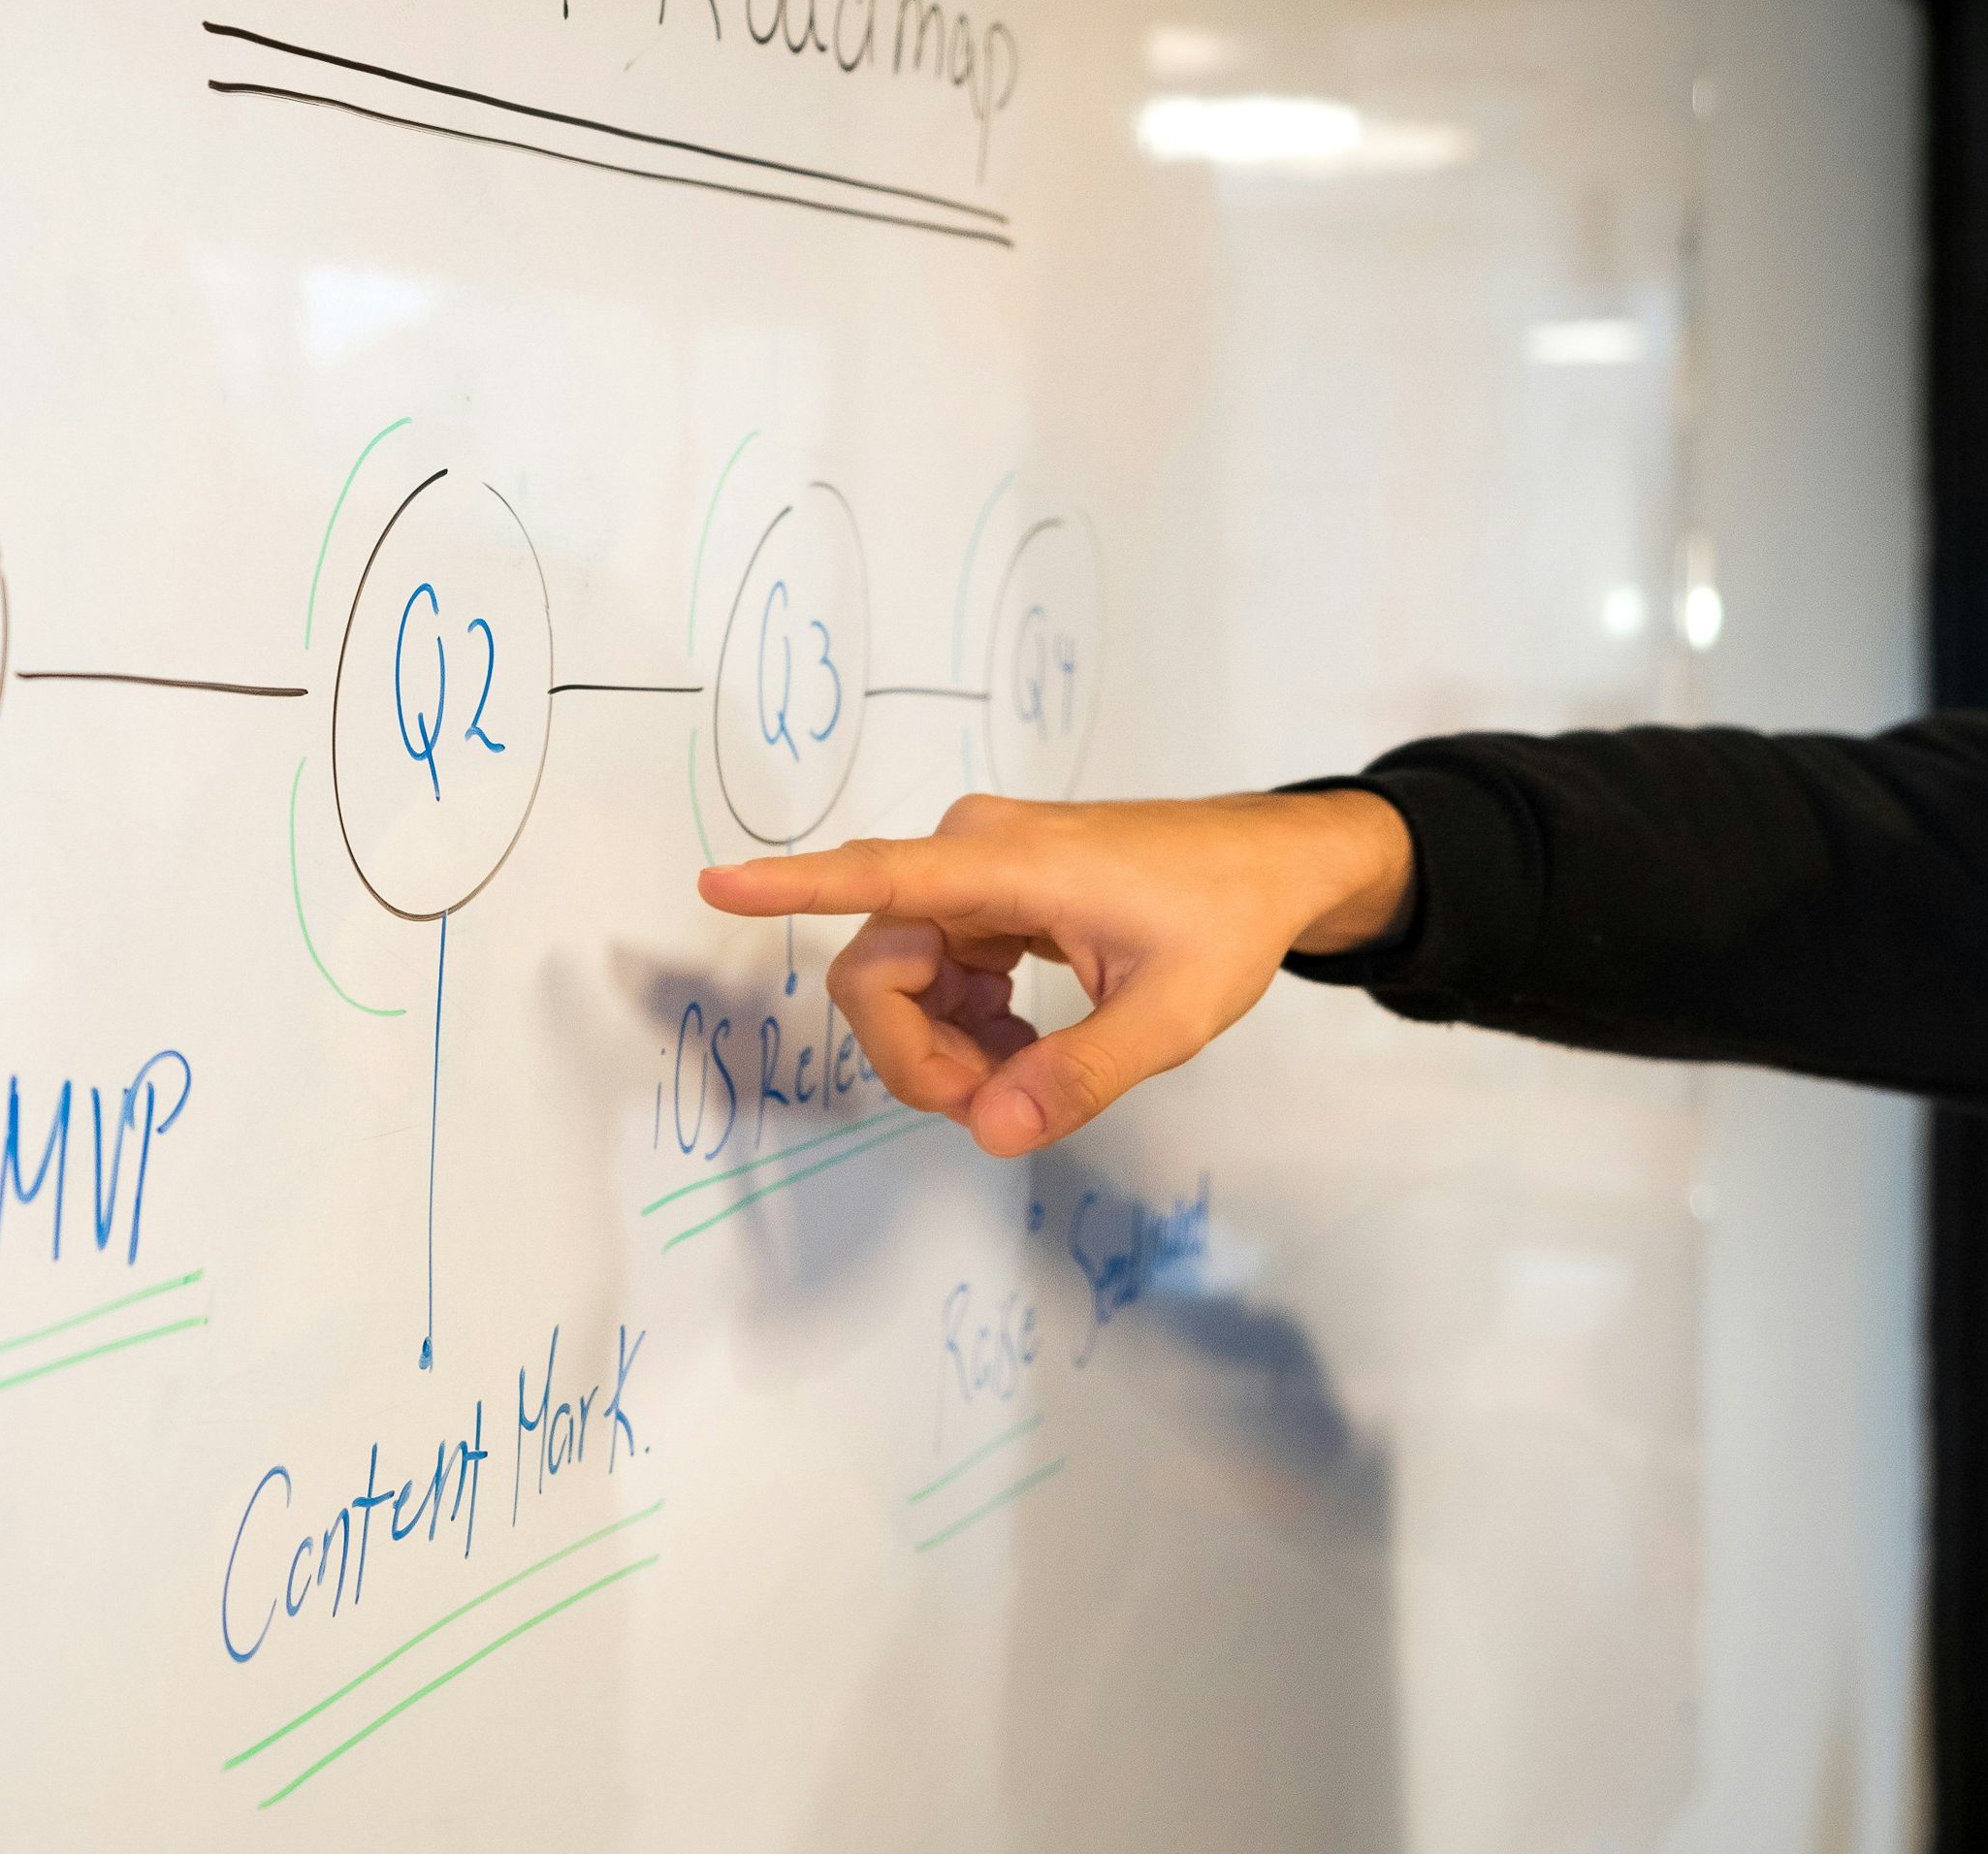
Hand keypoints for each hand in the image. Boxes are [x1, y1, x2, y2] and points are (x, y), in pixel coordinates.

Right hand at [695, 789, 1411, 1156]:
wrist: (1272, 865)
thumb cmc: (1227, 920)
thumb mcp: (1171, 1016)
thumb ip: (1078, 1076)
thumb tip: (993, 1134)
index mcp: (1008, 863)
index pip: (879, 873)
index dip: (791, 886)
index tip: (715, 882)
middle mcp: (974, 853)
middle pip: (879, 968)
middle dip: (916, 1055)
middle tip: (995, 1110)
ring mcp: (977, 872)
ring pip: (901, 978)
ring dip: (943, 1048)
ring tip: (1025, 1083)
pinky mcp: (988, 894)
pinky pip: (935, 971)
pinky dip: (964, 1025)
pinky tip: (1021, 1048)